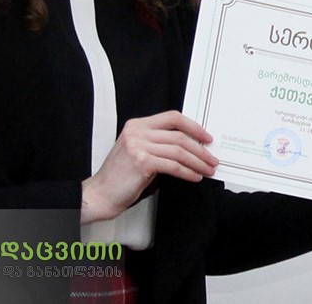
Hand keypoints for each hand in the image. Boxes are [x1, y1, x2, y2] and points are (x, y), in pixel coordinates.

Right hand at [81, 111, 218, 222]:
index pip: (173, 117)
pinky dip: (188, 172)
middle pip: (179, 136)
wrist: (99, 195)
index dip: (193, 126)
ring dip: (198, 162)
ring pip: (179, 151)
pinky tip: (195, 177)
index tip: (206, 137)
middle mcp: (137, 132)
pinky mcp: (142, 162)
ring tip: (207, 169)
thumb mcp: (139, 151)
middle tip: (212, 158)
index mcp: (137, 125)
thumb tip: (191, 146)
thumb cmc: (120, 177)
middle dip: (200, 149)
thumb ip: (159, 143)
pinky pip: (173, 166)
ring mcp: (138, 145)